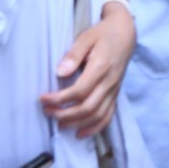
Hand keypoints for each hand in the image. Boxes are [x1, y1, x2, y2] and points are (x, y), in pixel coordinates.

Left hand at [41, 2, 134, 137]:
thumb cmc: (103, 34)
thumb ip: (73, 54)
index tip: (43, 98)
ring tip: (59, 123)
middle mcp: (109, 82)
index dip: (59, 99)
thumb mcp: (86, 37)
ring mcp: (114, 90)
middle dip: (64, 114)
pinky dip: (95, 128)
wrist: (125, 33)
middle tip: (47, 111)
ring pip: (98, 115)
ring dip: (77, 123)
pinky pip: (108, 116)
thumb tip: (59, 72)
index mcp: (101, 67)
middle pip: (88, 107)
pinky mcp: (115, 94)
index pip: (79, 91)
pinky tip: (80, 133)